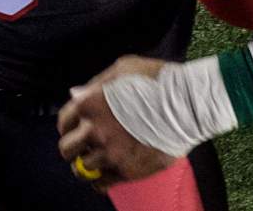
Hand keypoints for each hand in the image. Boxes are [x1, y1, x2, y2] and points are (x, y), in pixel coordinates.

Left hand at [57, 56, 174, 189]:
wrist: (188, 103)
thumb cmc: (158, 80)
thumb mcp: (124, 68)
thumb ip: (96, 83)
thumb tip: (76, 94)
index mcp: (90, 104)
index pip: (64, 121)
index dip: (70, 124)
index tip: (77, 127)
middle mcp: (95, 131)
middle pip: (67, 149)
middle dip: (74, 146)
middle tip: (85, 144)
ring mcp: (110, 153)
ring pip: (82, 168)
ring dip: (88, 162)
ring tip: (99, 156)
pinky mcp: (126, 170)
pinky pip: (100, 184)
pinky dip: (100, 180)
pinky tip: (106, 171)